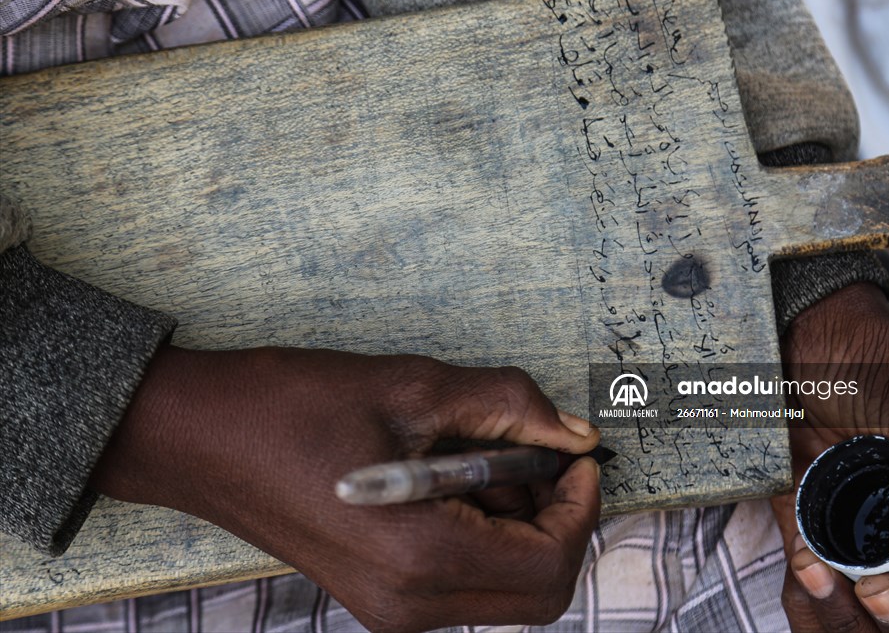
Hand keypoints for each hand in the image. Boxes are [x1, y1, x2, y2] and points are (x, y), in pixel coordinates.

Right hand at [90, 347, 600, 631]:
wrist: (199, 435)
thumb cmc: (293, 405)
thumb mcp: (416, 387)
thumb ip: (510, 409)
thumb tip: (575, 434)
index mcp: (421, 557)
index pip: (550, 564)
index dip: (582, 506)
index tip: (578, 455)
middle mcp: (410, 604)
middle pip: (537, 593)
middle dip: (559, 522)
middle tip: (544, 456)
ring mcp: (389, 609)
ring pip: (503, 590)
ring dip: (520, 527)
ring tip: (486, 456)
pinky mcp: (375, 595)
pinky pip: (462, 582)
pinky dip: (483, 535)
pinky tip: (456, 477)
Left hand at [772, 282, 888, 631]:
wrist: (805, 342)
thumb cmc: (881, 367)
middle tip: (879, 590)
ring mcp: (866, 543)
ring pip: (868, 617)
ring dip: (851, 616)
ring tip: (834, 580)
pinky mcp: (811, 531)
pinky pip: (813, 588)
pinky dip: (810, 593)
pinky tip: (805, 567)